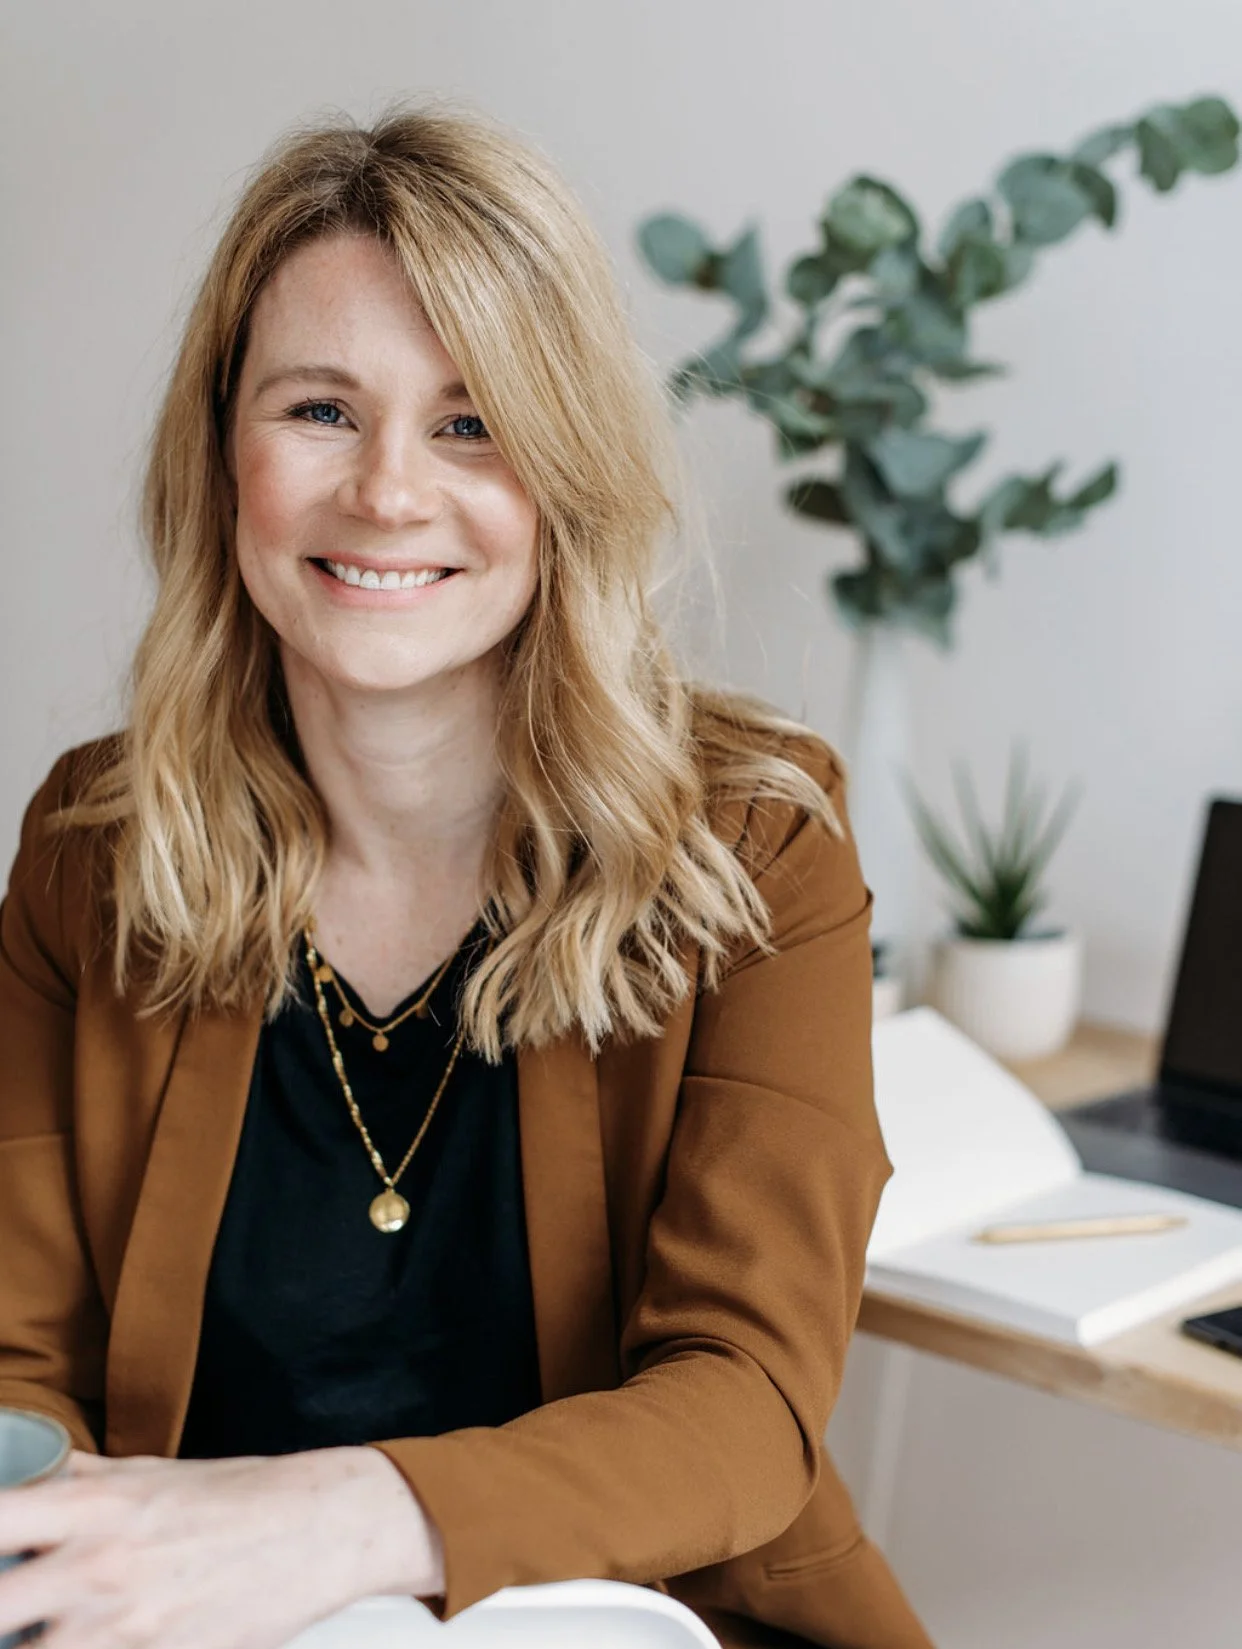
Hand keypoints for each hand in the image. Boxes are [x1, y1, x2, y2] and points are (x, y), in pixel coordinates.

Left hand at [0, 1445, 443, 1648]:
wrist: (320, 1530)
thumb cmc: (239, 1495)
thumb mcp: (152, 1473)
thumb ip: (79, 1482)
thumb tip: (26, 1475)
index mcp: (92, 1507)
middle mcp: (97, 1568)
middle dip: (0, 1610)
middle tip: (15, 1608)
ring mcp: (123, 1628)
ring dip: (37, 1643)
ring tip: (50, 1630)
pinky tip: (96, 1640)